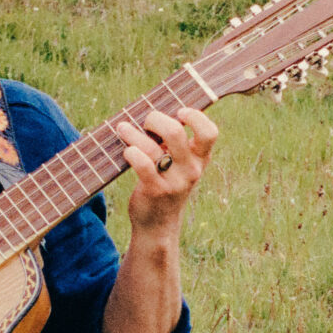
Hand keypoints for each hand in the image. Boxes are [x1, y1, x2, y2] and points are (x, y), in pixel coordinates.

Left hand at [113, 106, 217, 237]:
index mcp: (201, 158)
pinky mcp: (156, 191)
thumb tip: (154, 108)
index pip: (210, 132)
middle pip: (175, 131)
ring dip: (132, 132)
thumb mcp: (180, 164)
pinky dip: (131, 152)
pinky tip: (126, 151)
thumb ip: (176, 141)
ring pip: (152, 146)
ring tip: (122, 128)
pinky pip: (142, 164)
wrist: (158, 224)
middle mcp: (191, 169)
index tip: (179, 112)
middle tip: (145, 122)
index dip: (195, 116)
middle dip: (154, 119)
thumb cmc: (166, 183)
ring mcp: (174, 181)